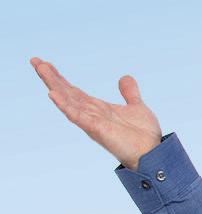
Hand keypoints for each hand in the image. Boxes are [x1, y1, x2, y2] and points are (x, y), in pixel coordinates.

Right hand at [30, 58, 162, 170]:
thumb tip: (125, 77)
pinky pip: (77, 116)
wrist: (154, 152)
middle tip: (35, 61)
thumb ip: (129, 93)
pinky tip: (52, 94)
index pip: (74, 91)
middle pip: (66, 92)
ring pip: (68, 100)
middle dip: (51, 77)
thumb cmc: (143, 135)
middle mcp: (91, 114)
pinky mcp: (96, 129)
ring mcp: (92, 122)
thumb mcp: (137, 107)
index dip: (60, 78)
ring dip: (54, 84)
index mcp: (98, 108)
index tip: (45, 63)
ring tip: (41, 69)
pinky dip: (64, 105)